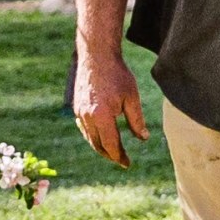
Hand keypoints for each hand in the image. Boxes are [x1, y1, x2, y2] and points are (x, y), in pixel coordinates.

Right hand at [74, 35, 145, 164]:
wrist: (96, 55)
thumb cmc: (117, 75)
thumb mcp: (132, 97)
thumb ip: (137, 120)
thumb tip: (143, 139)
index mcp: (102, 116)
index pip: (111, 145)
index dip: (119, 156)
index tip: (127, 164)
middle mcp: (87, 117)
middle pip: (98, 145)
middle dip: (110, 155)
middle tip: (122, 160)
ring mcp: (79, 112)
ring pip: (89, 137)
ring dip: (100, 146)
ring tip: (112, 150)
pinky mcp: (76, 106)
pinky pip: (84, 128)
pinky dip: (92, 135)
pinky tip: (100, 136)